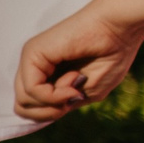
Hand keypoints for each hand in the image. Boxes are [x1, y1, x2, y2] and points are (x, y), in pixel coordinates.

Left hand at [14, 2, 143, 121]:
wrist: (119, 28)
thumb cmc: (110, 56)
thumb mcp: (86, 93)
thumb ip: (61, 104)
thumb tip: (37, 114)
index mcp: (46, 76)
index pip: (31, 108)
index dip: (51, 114)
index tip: (75, 99)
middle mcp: (34, 67)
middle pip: (24, 107)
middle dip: (51, 111)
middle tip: (75, 93)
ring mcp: (31, 60)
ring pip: (24, 102)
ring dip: (55, 101)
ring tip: (76, 82)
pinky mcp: (32, 52)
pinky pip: (32, 90)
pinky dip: (54, 95)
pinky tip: (73, 80)